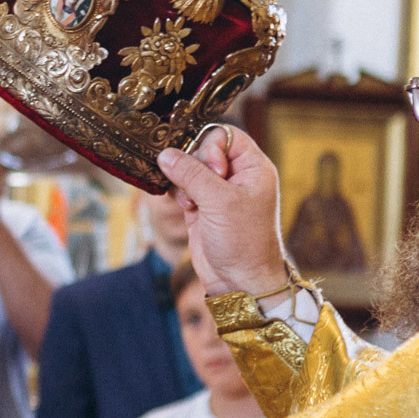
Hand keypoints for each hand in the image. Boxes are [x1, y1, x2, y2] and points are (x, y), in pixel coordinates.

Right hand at [156, 129, 288, 296]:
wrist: (240, 281)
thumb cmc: (244, 241)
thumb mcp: (220, 202)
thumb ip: (192, 174)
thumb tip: (165, 154)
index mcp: (253, 168)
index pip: (227, 136)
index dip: (213, 148)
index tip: (213, 170)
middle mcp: (236, 176)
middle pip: (204, 150)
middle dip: (194, 166)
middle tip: (198, 189)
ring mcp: (218, 192)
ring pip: (190, 169)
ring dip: (183, 181)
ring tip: (190, 202)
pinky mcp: (201, 207)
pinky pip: (182, 187)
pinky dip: (177, 192)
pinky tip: (184, 206)